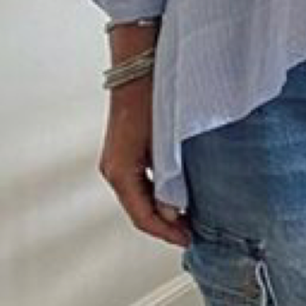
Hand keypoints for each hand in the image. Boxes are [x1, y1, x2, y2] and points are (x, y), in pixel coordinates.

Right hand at [98, 76, 191, 247]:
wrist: (138, 65)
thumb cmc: (150, 97)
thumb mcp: (163, 143)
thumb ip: (168, 181)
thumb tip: (173, 212)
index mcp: (119, 171)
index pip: (142, 217)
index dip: (165, 232)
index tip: (187, 239)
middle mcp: (113, 169)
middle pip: (139, 209)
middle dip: (165, 224)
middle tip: (191, 231)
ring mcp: (117, 159)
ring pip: (140, 196)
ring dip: (162, 208)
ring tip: (188, 215)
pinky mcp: (126, 150)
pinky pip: (140, 181)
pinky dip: (158, 192)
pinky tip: (177, 191)